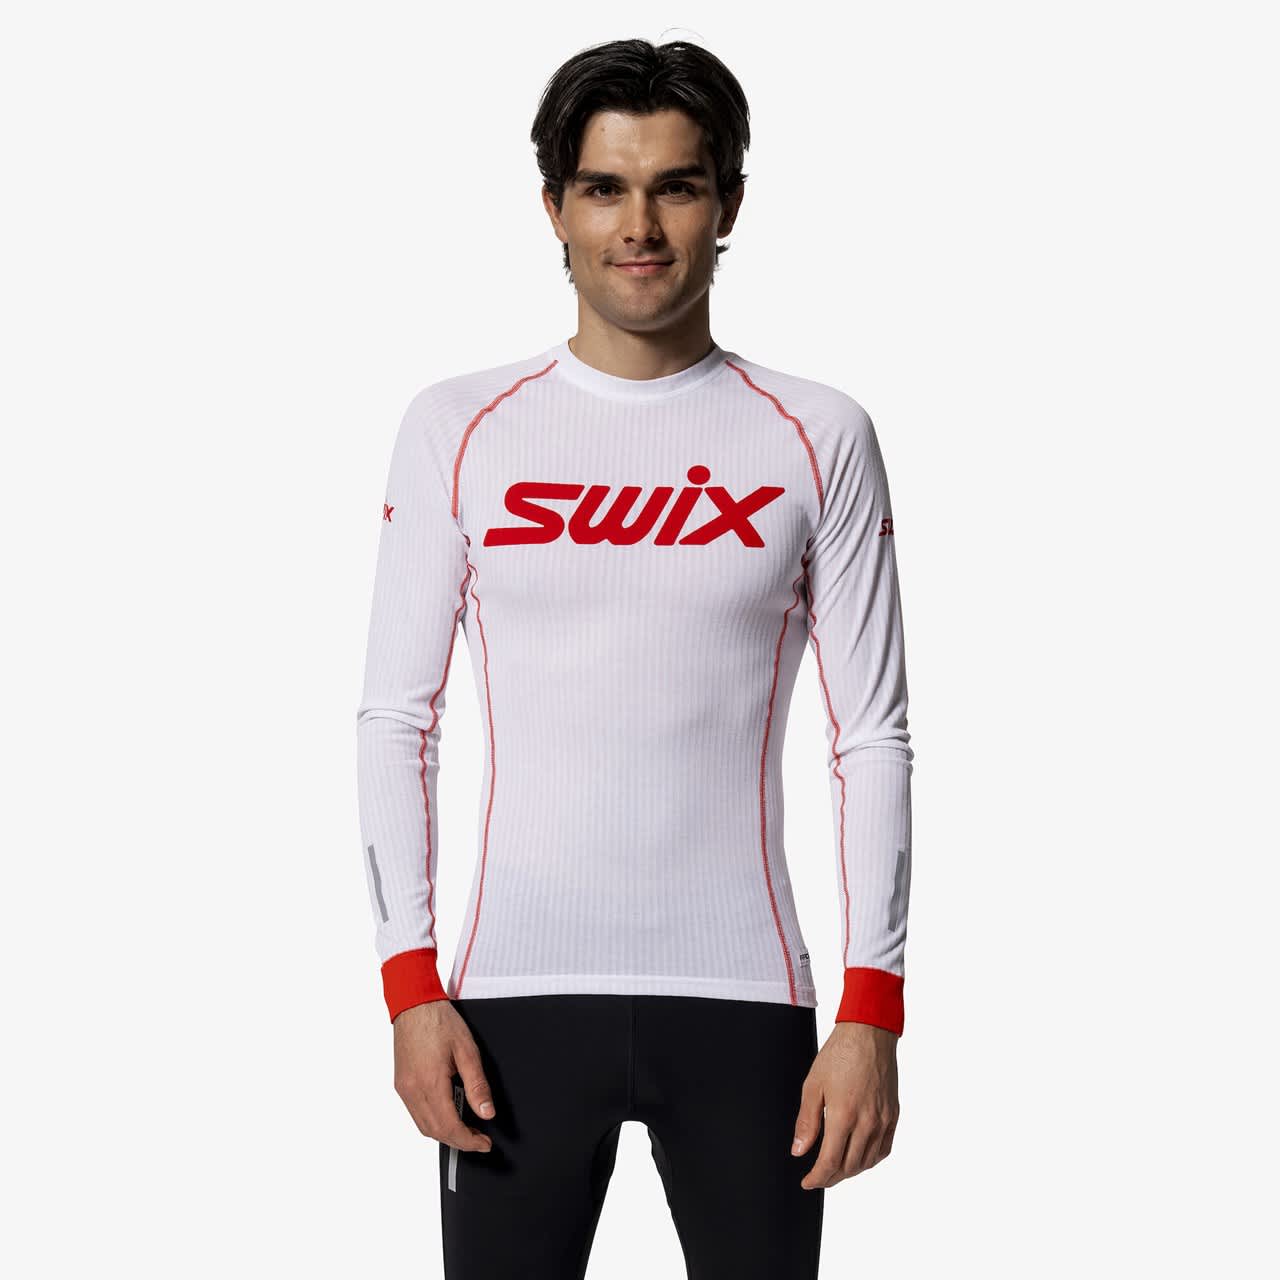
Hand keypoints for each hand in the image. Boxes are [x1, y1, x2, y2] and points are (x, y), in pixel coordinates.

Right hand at [392, 999, 495, 1152]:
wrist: (414, 1004)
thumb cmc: (440, 1021)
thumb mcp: (467, 1050)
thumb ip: (477, 1085)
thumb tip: (487, 1113)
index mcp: (430, 1083)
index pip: (450, 1127)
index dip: (469, 1141)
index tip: (484, 1144)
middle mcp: (413, 1090)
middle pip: (435, 1132)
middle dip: (459, 1141)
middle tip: (479, 1139)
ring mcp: (404, 1089)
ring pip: (423, 1126)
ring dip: (445, 1134)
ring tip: (466, 1130)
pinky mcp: (401, 1084)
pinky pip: (416, 1114)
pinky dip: (432, 1122)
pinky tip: (447, 1115)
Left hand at [791, 1021, 898, 1188]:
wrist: (869, 1034)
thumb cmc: (839, 1054)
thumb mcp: (813, 1085)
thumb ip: (806, 1122)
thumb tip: (798, 1151)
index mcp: (844, 1115)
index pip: (830, 1162)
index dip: (817, 1178)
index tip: (807, 1182)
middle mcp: (867, 1122)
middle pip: (850, 1167)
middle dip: (831, 1177)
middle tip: (818, 1177)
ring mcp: (883, 1120)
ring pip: (867, 1162)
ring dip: (850, 1171)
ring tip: (835, 1168)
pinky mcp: (893, 1115)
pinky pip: (884, 1149)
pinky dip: (870, 1160)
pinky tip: (859, 1157)